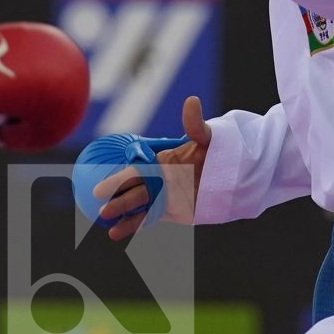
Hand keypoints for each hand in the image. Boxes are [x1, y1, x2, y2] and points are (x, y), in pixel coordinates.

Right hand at [93, 96, 210, 239]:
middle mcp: (158, 179)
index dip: (118, 179)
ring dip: (122, 215)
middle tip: (100, 208)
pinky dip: (132, 225)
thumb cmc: (218, 152)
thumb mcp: (208, 138)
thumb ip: (196, 124)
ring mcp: (163, 196)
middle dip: (117, 200)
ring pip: (137, 207)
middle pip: (133, 192)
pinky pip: (147, 218)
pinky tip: (115, 233)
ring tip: (105, 223)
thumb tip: (192, 100)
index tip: (101, 187)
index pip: (136, 172)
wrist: (233, 176)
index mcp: (160, 162)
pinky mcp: (170, 211)